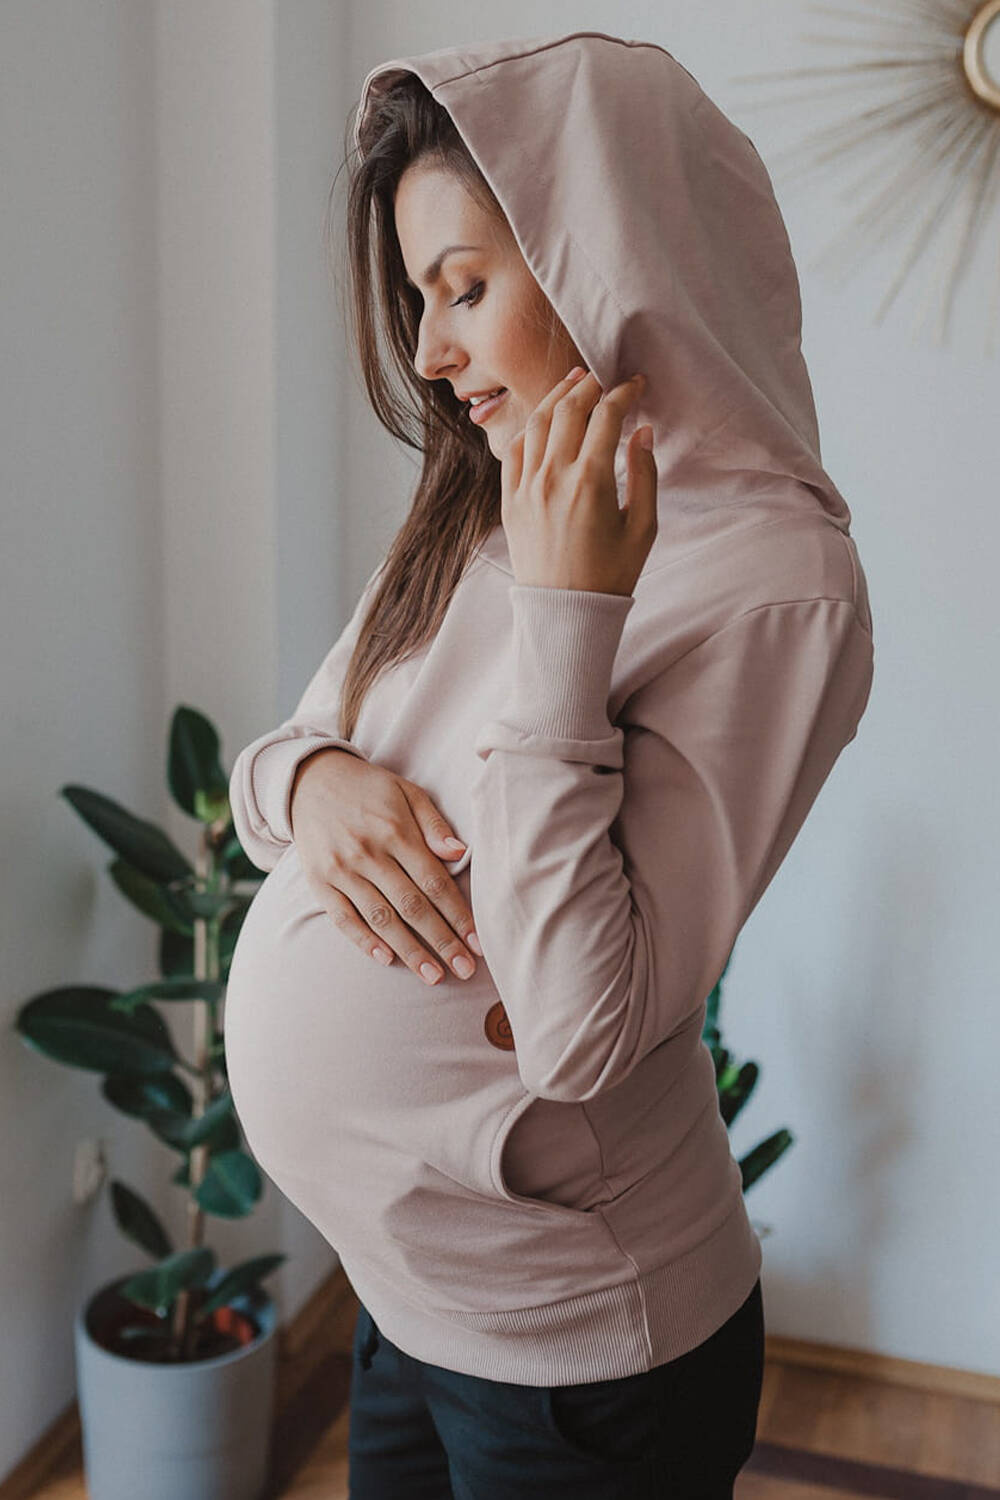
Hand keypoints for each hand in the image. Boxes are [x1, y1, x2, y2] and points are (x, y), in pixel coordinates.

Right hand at [289, 749, 480, 986]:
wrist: (309, 780)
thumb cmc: (369, 788)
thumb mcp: (406, 791)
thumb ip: (434, 824)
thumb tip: (460, 854)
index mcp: (396, 831)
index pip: (434, 882)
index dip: (459, 915)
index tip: (478, 943)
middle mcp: (369, 853)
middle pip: (412, 906)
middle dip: (442, 942)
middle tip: (464, 970)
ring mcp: (341, 870)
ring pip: (381, 919)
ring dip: (409, 951)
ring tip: (433, 976)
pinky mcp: (319, 882)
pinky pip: (343, 919)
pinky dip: (365, 941)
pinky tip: (387, 960)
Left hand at [500, 367, 656, 594]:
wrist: (565, 614)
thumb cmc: (611, 576)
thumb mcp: (643, 528)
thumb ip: (645, 474)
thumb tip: (642, 432)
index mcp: (590, 482)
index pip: (606, 416)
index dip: (624, 393)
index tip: (636, 385)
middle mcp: (553, 478)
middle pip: (569, 409)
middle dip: (589, 385)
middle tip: (604, 376)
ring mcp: (525, 488)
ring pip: (538, 423)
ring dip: (556, 396)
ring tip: (573, 382)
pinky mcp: (509, 501)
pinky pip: (515, 451)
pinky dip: (531, 427)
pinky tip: (545, 420)